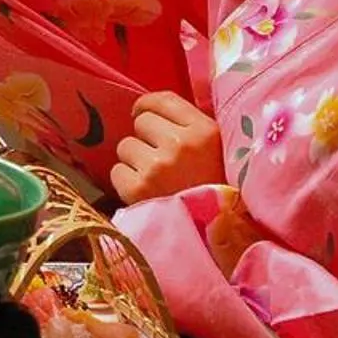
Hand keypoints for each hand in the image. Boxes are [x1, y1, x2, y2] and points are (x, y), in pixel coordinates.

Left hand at [108, 90, 226, 204]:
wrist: (219, 237)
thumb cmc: (218, 193)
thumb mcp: (220, 152)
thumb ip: (192, 130)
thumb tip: (152, 110)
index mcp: (205, 131)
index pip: (162, 100)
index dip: (147, 106)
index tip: (142, 115)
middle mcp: (181, 144)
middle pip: (141, 122)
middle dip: (145, 138)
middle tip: (159, 160)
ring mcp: (158, 166)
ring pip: (125, 146)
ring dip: (134, 161)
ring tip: (155, 180)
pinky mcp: (138, 188)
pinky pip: (117, 171)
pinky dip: (126, 182)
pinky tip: (146, 193)